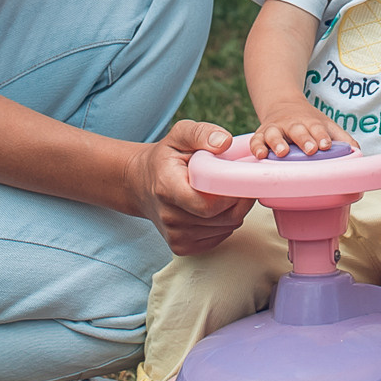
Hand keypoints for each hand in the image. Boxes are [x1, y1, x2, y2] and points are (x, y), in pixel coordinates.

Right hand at [131, 119, 251, 255]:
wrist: (141, 184)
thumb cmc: (165, 158)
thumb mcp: (180, 135)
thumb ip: (201, 133)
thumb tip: (224, 142)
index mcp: (167, 187)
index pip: (208, 205)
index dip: (231, 193)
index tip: (239, 177)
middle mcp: (168, 216)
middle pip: (222, 218)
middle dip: (239, 200)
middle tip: (239, 182)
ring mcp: (174, 235)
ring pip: (225, 228)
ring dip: (234, 211)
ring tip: (225, 191)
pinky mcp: (181, 247)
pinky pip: (219, 237)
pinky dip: (225, 222)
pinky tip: (217, 207)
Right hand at [251, 108, 354, 157]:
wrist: (283, 103)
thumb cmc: (309, 122)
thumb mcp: (327, 125)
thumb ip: (342, 138)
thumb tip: (357, 152)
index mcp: (310, 123)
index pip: (318, 128)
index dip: (322, 136)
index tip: (327, 145)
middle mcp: (292, 125)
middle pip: (298, 131)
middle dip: (304, 140)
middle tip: (311, 149)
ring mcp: (275, 129)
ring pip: (274, 135)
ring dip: (277, 143)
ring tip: (282, 153)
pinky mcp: (260, 135)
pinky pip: (256, 141)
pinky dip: (256, 147)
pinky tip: (260, 155)